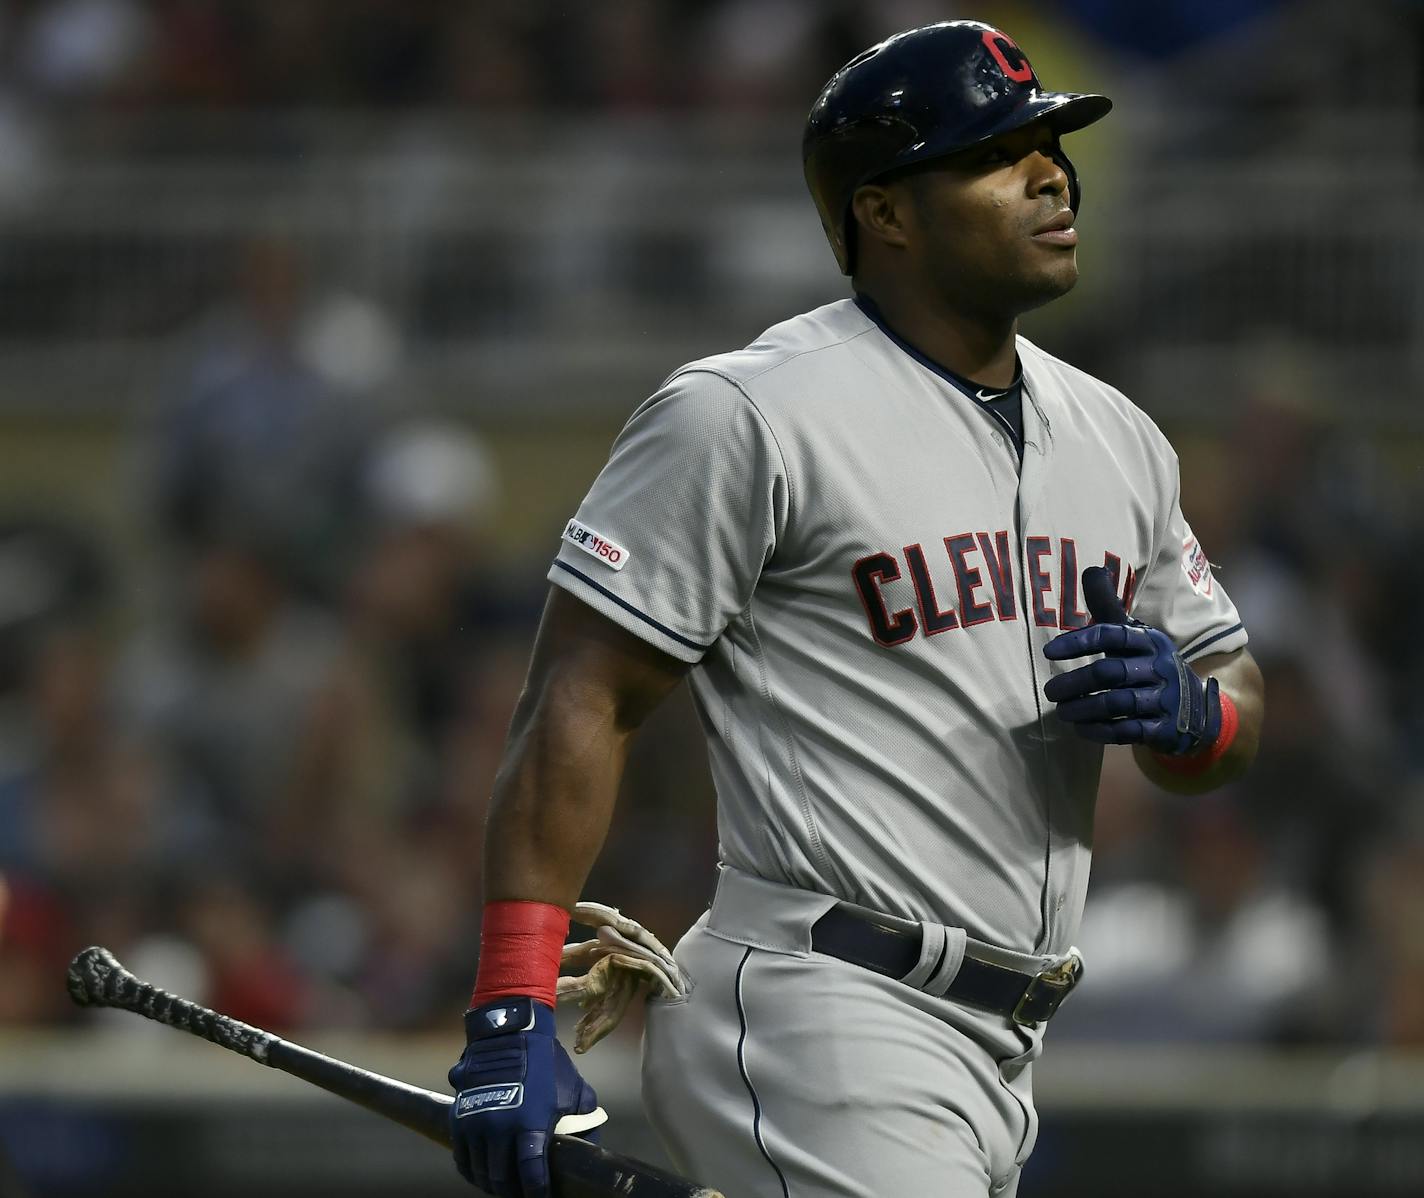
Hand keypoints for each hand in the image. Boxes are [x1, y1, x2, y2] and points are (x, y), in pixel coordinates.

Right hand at [449, 996, 598, 1196]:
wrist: (508, 1032)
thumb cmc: (545, 1062)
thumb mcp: (573, 1090)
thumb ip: (583, 1121)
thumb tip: (591, 1147)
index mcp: (529, 1123)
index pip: (530, 1174)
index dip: (536, 1192)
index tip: (541, 1195)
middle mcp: (499, 1128)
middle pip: (501, 1180)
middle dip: (514, 1192)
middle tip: (524, 1191)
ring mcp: (476, 1124)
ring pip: (481, 1173)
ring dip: (493, 1184)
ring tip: (506, 1183)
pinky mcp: (459, 1119)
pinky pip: (463, 1160)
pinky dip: (473, 1171)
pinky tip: (485, 1171)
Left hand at [1042, 566, 1219, 754]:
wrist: (1196, 710)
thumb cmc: (1149, 665)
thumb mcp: (1134, 635)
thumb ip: (1109, 607)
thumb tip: (1092, 569)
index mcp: (1149, 641)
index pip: (1113, 634)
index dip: (1080, 641)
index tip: (1049, 652)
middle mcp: (1159, 667)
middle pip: (1110, 673)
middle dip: (1074, 682)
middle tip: (1049, 691)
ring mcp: (1164, 699)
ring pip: (1116, 704)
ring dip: (1083, 709)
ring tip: (1060, 711)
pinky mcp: (1164, 728)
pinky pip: (1128, 731)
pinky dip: (1100, 731)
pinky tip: (1080, 729)